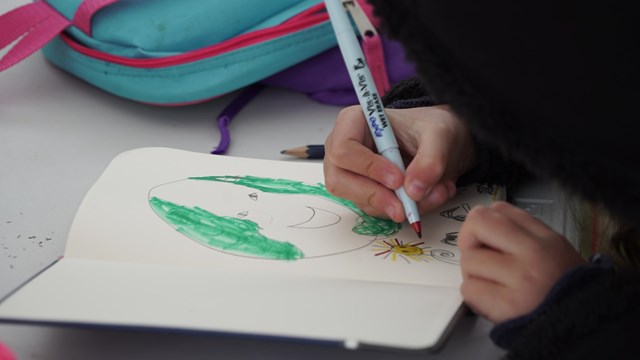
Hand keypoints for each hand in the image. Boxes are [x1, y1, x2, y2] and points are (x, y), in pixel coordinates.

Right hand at [323, 104, 475, 221]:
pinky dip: (402, 209)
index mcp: (353, 123)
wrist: (441, 143)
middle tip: (404, 206)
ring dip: (394, 205)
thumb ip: (430, 159)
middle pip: (340, 181)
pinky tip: (425, 198)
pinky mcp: (365, 193)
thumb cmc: (430, 129)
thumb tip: (413, 190)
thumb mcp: (440, 136)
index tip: (397, 179)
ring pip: (359, 200)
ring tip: (431, 195)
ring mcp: (352, 174)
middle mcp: (345, 150)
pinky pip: (375, 209)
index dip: (367, 167)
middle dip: (375, 196)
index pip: (343, 150)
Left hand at [458, 201, 585, 323]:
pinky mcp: (507, 305)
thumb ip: (519, 232)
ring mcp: (520, 278)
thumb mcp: (552, 252)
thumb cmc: (560, 290)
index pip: (499, 209)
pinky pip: (469, 289)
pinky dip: (474, 295)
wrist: (580, 328)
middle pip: (478, 223)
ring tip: (492, 285)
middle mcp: (534, 253)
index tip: (486, 239)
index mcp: (545, 238)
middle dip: (468, 239)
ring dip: (473, 274)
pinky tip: (491, 300)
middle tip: (478, 258)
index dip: (483, 222)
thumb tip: (478, 217)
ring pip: (469, 260)